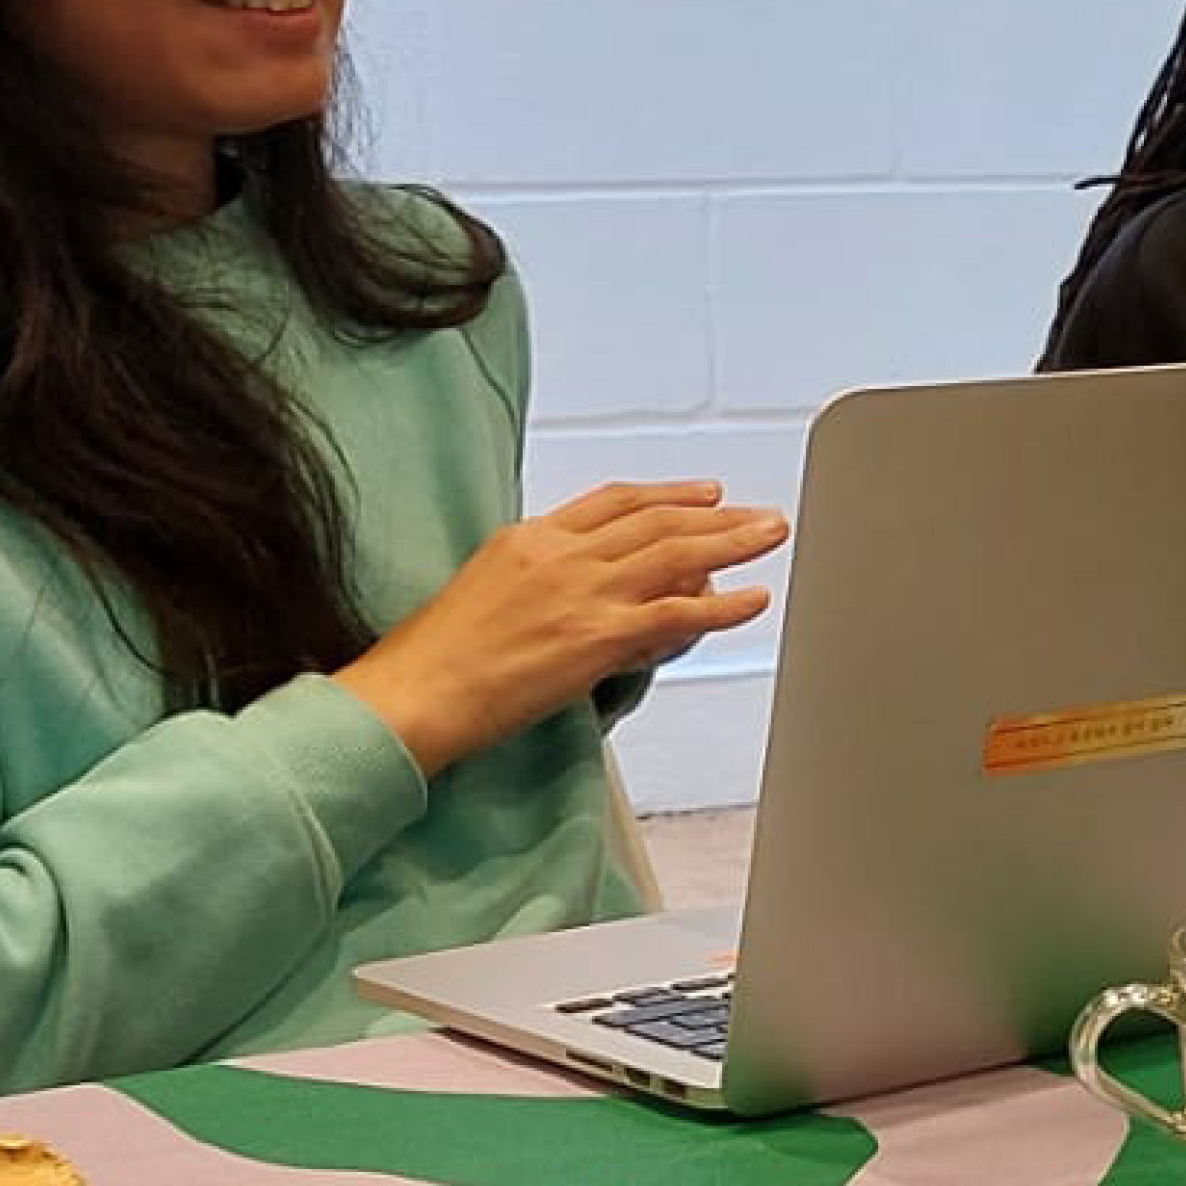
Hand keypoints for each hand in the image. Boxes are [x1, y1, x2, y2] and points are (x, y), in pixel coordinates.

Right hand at [337, 479, 788, 776]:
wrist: (413, 693)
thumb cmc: (434, 661)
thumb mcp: (485, 593)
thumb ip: (537, 583)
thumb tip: (578, 599)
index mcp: (529, 538)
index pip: (614, 502)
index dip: (666, 495)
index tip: (703, 492)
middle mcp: (561, 555)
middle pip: (656, 520)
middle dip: (716, 514)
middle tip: (757, 512)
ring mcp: (583, 593)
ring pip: (676, 553)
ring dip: (734, 541)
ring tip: (772, 536)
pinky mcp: (597, 637)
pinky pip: (677, 612)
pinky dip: (724, 604)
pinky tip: (754, 598)